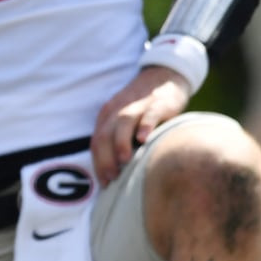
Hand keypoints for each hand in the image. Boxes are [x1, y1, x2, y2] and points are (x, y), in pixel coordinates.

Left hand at [90, 67, 189, 185]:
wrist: (164, 77)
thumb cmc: (143, 108)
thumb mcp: (124, 121)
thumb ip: (117, 141)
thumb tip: (116, 173)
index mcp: (107, 117)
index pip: (96, 142)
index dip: (98, 163)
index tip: (104, 183)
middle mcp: (118, 110)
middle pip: (105, 134)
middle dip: (106, 157)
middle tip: (112, 178)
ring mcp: (137, 106)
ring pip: (123, 123)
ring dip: (121, 142)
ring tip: (124, 161)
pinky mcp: (157, 103)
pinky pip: (149, 114)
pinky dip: (144, 126)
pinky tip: (144, 139)